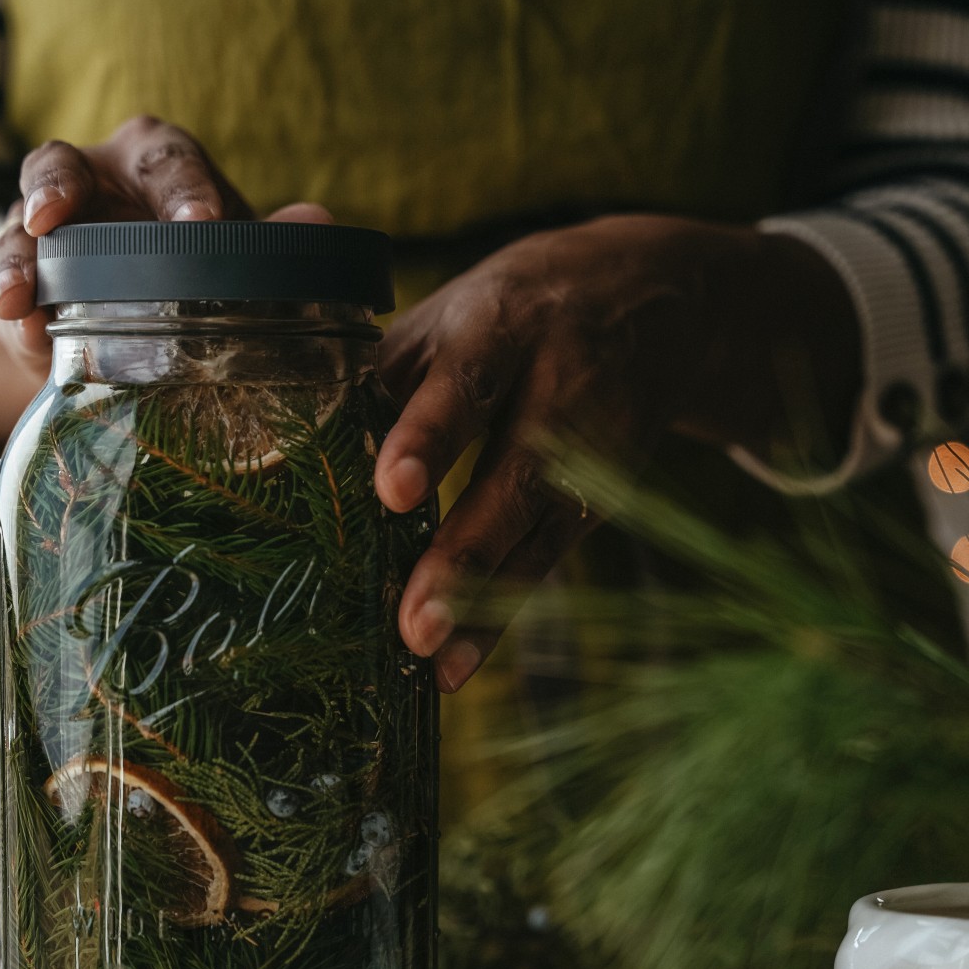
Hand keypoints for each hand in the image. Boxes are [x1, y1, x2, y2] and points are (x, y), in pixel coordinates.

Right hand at [0, 115, 326, 451]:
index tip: (201, 224)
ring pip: (20, 221)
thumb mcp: (228, 251)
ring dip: (16, 256)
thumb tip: (319, 223)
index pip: (168, 159)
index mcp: (156, 162)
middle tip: (55, 219)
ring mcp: (47, 223)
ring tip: (17, 295)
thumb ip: (267, 241)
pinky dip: (11, 305)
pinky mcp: (20, 272)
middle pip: (65, 165)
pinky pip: (8, 279)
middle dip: (59, 190)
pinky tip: (18, 326)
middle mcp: (93, 177)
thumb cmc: (194, 263)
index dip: (184, 188)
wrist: (138, 307)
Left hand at [374, 215, 860, 691]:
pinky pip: (544, 564)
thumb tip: (304, 436)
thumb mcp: (459, 312)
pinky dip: (497, 617)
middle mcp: (559, 389)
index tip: (392, 489)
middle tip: (413, 621)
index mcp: (506, 325)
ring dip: (482, 606)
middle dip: (463, 554)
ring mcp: (589, 452)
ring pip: (535, 535)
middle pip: (513, 478)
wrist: (664, 301)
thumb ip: (389, 370)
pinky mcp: (600, 499)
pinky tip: (453, 666)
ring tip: (429, 659)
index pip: (466, 383)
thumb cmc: (520, 310)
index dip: (429, 436)